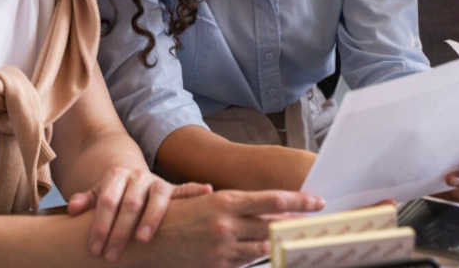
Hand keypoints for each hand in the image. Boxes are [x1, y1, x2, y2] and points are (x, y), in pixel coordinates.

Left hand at [67, 166, 211, 262]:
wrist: (129, 175)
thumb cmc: (111, 194)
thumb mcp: (95, 194)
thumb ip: (84, 199)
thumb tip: (72, 207)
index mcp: (116, 176)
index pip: (107, 200)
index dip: (100, 224)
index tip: (95, 248)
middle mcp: (138, 176)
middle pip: (130, 203)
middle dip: (120, 230)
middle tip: (111, 255)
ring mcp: (157, 182)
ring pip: (157, 198)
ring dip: (151, 218)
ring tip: (142, 239)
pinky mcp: (173, 190)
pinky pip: (186, 189)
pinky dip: (197, 190)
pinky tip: (208, 191)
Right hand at [147, 190, 325, 266]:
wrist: (141, 243)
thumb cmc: (169, 215)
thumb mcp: (198, 198)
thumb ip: (226, 200)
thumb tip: (253, 201)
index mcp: (224, 203)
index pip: (271, 201)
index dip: (298, 202)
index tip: (317, 202)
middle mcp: (227, 226)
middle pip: (273, 225)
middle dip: (295, 225)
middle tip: (313, 223)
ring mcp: (223, 249)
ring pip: (263, 246)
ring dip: (278, 242)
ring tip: (294, 236)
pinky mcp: (218, 267)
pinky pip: (245, 261)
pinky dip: (256, 255)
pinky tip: (264, 249)